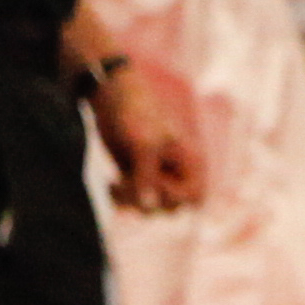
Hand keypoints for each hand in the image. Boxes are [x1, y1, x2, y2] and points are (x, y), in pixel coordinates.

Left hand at [93, 61, 201, 213]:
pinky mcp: (134, 175)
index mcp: (189, 162)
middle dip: (149, 201)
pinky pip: (132, 199)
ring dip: (131, 202)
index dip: (174, 198)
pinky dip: (121, 198)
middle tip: (128, 181)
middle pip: (170, 207)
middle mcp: (175, 172)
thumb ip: (147, 176)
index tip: (155, 182)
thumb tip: (148, 207)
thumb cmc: (136, 114)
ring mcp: (154, 175)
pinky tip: (111, 184)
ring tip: (116, 184)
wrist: (113, 97)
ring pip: (149, 207)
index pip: (194, 198)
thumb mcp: (144, 145)